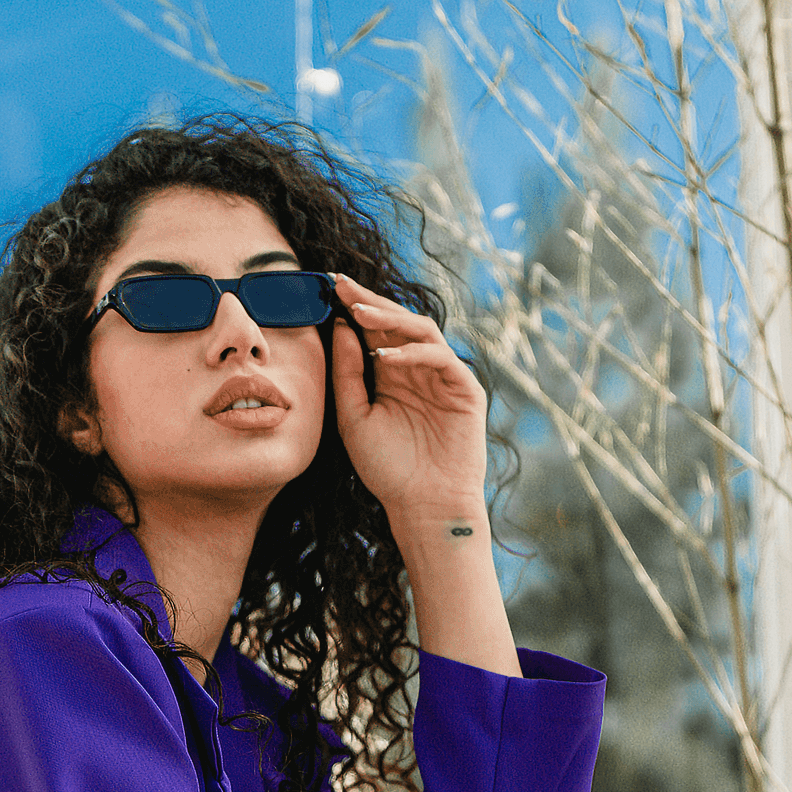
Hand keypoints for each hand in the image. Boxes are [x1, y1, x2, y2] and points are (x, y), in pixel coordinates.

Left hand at [329, 275, 488, 520]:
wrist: (422, 506)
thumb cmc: (388, 468)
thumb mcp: (354, 417)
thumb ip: (347, 373)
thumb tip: (342, 325)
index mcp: (391, 375)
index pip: (372, 331)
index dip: (353, 307)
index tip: (326, 286)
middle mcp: (417, 370)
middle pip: (396, 322)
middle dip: (369, 301)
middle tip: (342, 285)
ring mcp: (443, 377)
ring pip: (421, 331)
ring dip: (390, 319)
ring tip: (359, 313)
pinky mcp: (465, 390)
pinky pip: (441, 358)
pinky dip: (413, 352)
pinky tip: (386, 355)